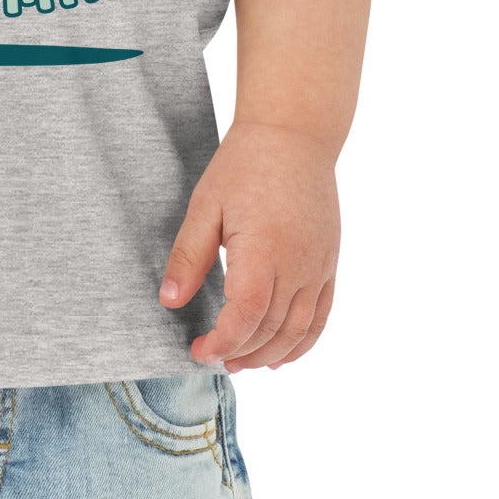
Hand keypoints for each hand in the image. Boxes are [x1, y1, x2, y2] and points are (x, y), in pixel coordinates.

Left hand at [158, 122, 339, 371]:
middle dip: (241, 354)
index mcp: (264, 250)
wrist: (294, 136)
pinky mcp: (329, 262)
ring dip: (270, 354)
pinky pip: (322, 315)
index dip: (223, 343)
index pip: (247, 316)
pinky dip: (303, 342)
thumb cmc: (245, 165)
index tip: (199, 350)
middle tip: (213, 360)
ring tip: (241, 363)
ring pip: (299, 330)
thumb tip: (169, 300)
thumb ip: (189, 256)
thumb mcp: (206, 205)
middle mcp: (297, 264)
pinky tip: (282, 355)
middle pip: (272, 329)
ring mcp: (318, 266)